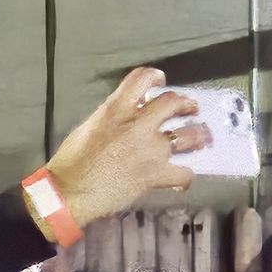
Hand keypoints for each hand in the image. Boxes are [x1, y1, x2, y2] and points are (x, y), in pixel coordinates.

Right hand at [47, 66, 212, 227]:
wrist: (70, 194)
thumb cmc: (71, 162)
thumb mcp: (88, 127)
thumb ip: (111, 117)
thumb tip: (126, 116)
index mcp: (117, 109)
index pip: (142, 78)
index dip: (155, 77)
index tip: (160, 82)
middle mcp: (139, 124)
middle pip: (173, 103)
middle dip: (185, 104)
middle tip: (191, 108)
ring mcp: (151, 150)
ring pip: (188, 136)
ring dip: (198, 135)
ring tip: (202, 137)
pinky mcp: (154, 176)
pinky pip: (182, 174)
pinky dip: (185, 177)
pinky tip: (183, 178)